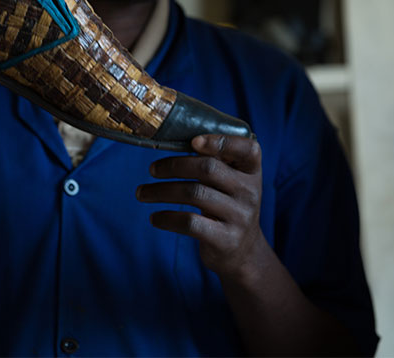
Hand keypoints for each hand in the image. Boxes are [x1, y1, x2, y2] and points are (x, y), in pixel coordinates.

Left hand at [136, 134, 263, 279]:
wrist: (243, 252)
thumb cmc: (227, 206)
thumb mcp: (231, 183)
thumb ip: (216, 162)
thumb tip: (173, 141)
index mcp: (252, 172)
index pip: (248, 149)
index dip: (221, 142)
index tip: (192, 142)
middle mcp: (250, 192)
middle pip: (208, 169)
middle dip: (173, 166)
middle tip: (152, 169)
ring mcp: (240, 217)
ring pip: (194, 194)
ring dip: (160, 191)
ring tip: (142, 193)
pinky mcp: (225, 239)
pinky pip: (190, 222)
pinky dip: (166, 218)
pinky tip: (154, 218)